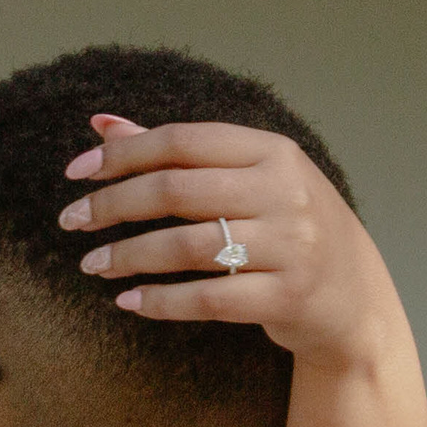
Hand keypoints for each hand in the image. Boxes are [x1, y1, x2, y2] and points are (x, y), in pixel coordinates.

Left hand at [57, 115, 398, 370]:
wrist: (354, 297)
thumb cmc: (286, 228)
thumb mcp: (247, 180)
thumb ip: (177, 153)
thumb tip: (100, 124)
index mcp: (272, 152)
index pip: (182, 141)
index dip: (122, 154)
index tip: (75, 173)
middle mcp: (286, 192)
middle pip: (176, 190)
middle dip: (113, 204)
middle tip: (71, 221)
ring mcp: (291, 246)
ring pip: (187, 247)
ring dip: (128, 256)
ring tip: (93, 265)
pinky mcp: (288, 297)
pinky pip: (208, 299)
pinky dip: (160, 301)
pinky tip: (129, 301)